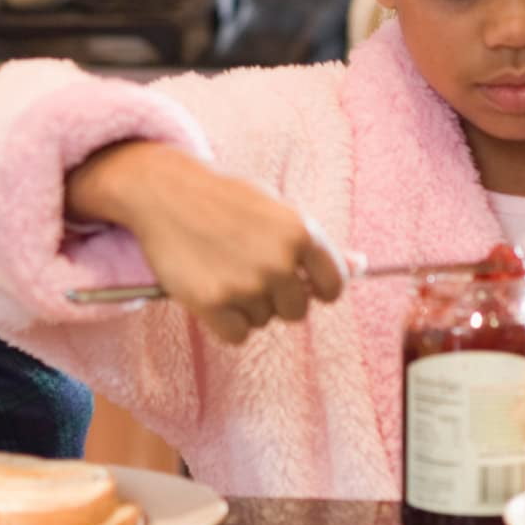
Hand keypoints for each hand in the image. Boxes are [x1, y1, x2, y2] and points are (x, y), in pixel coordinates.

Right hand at [65, 140, 346, 344]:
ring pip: (263, 320)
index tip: (298, 280)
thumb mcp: (273, 206)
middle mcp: (279, 260)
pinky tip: (209, 288)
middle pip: (297, 310)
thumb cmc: (221, 196)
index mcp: (300, 231)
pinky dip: (223, 320)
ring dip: (245, 303)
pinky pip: (237, 335)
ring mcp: (246, 284)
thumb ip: (311, 241)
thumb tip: (361, 266)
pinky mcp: (212, 303)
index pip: (333, 287)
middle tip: (245, 266)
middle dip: (275, 295)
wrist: (162, 190)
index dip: (315, 287)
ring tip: (221, 267)